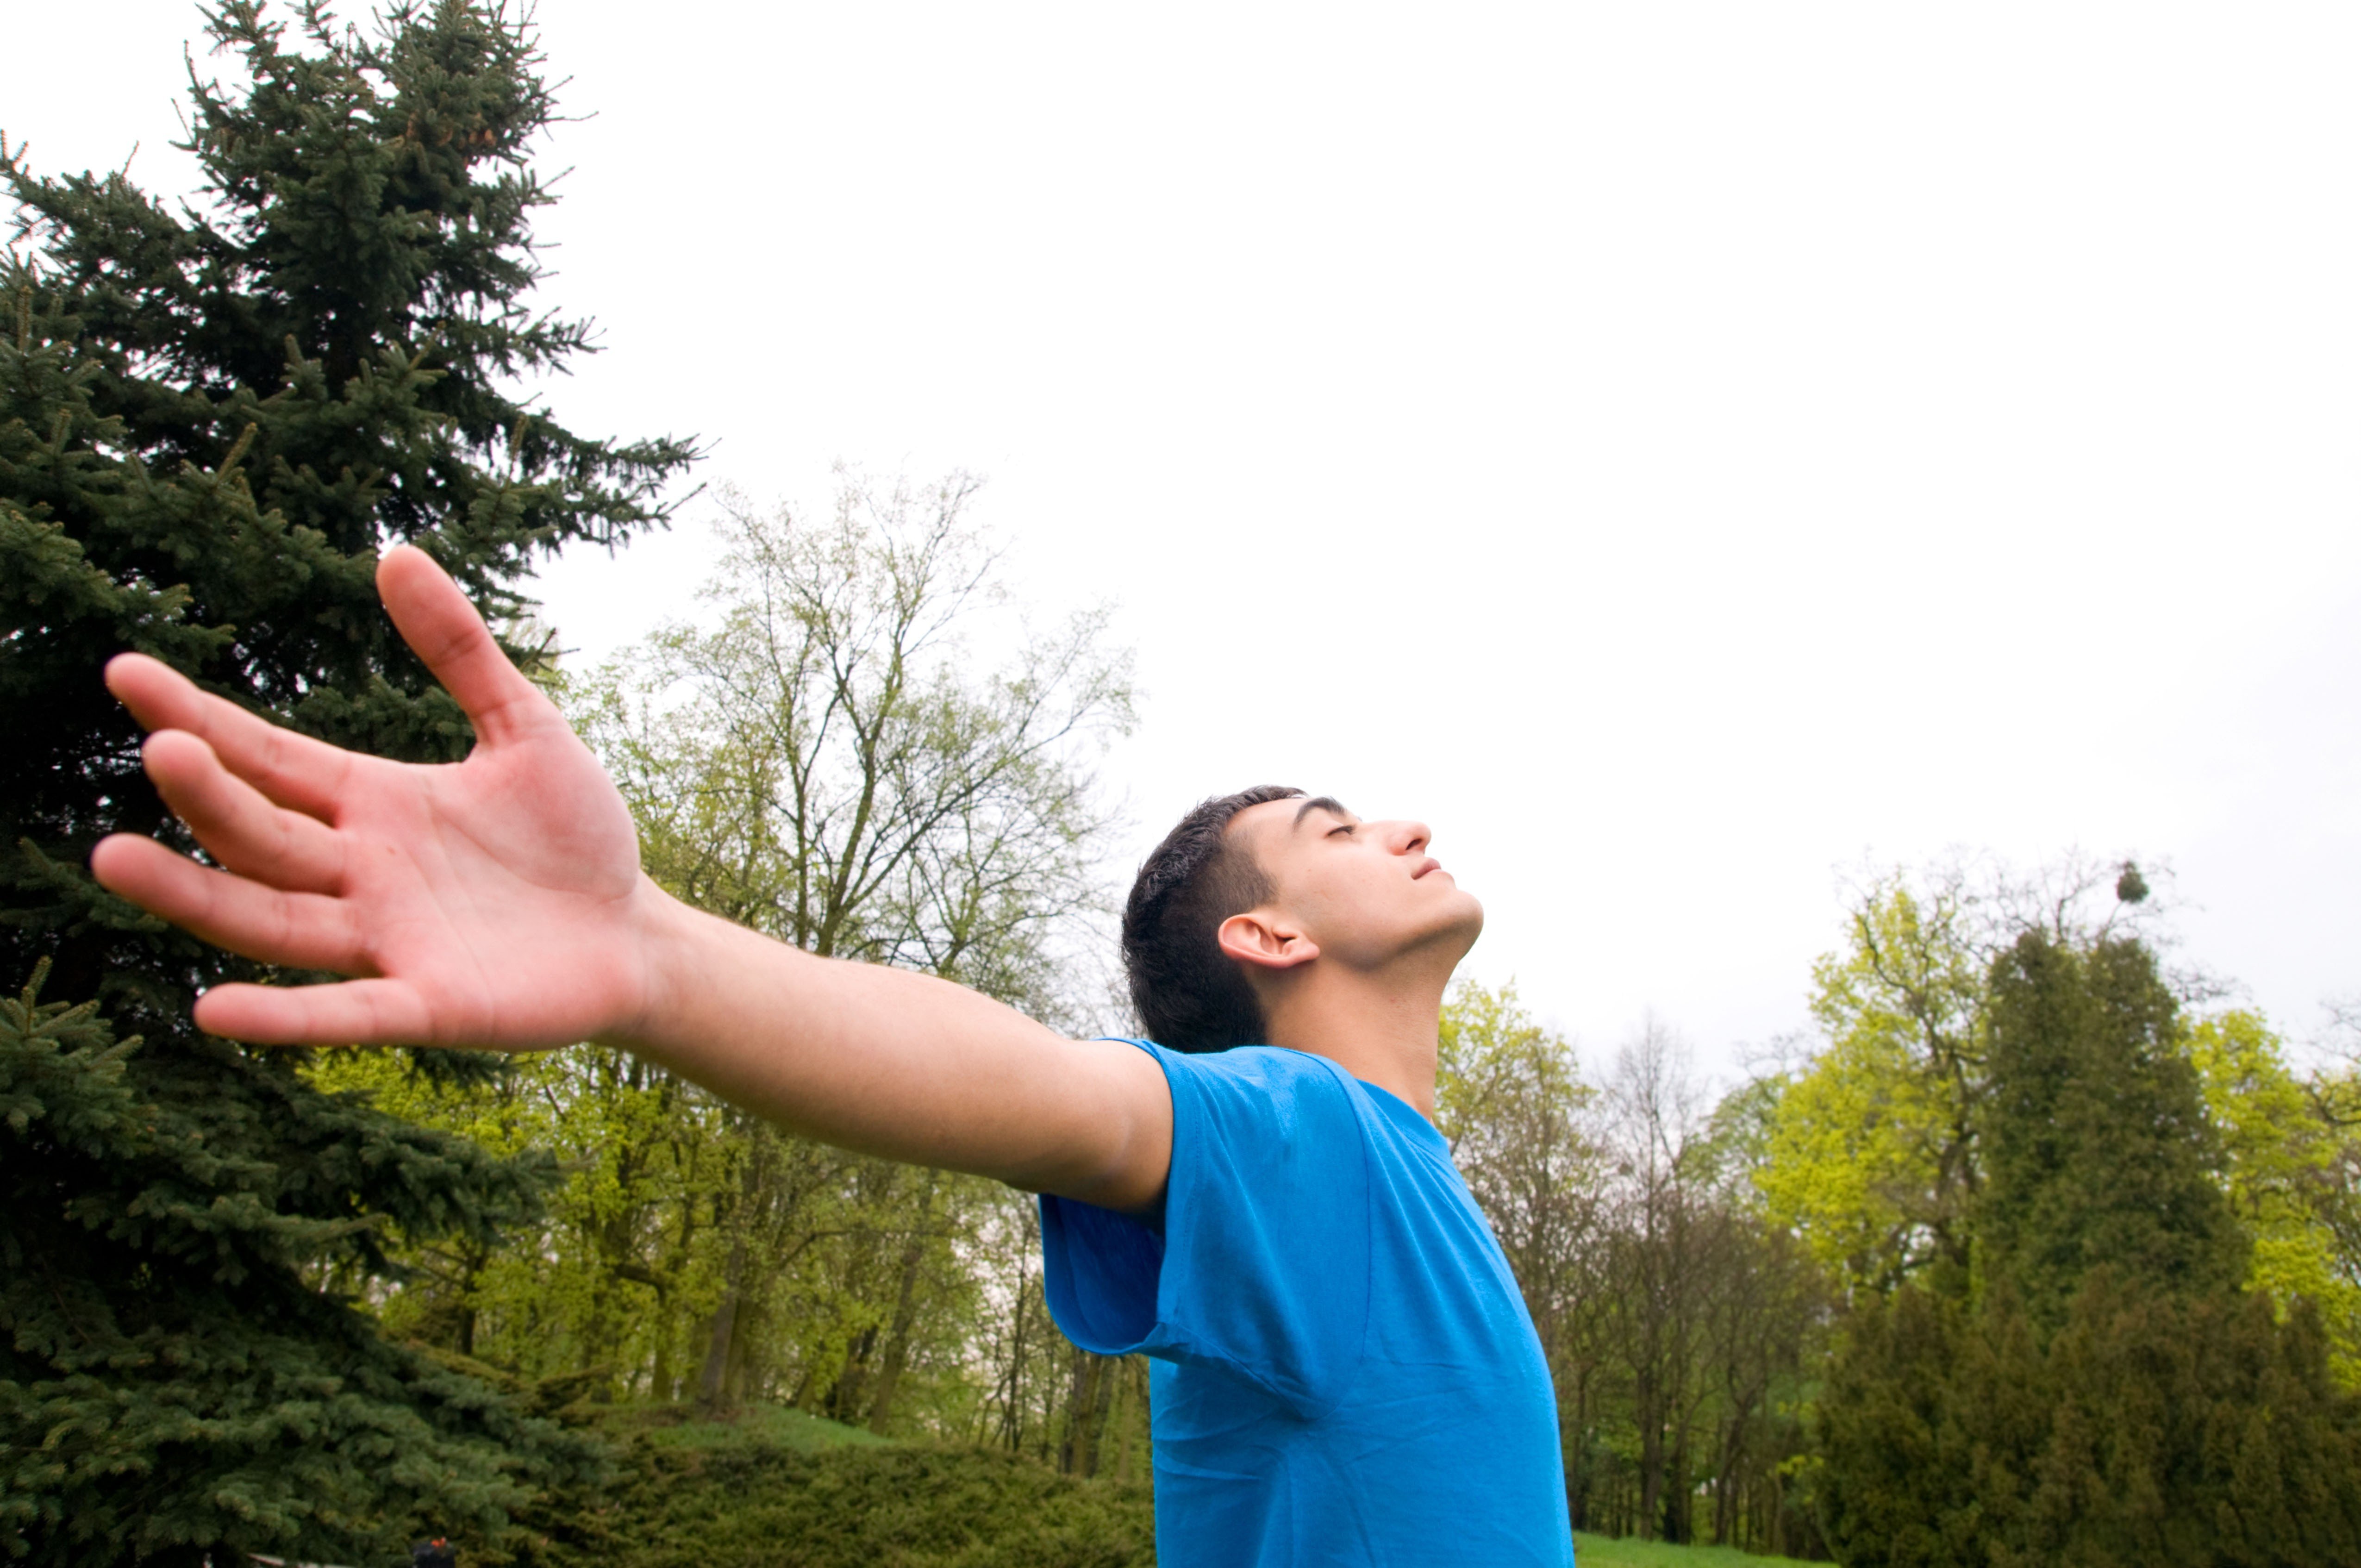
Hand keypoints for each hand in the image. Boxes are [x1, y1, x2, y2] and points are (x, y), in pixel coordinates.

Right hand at [92, 546, 658, 1048]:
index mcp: (373, 803)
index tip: (126, 672)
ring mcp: (387, 940)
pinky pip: (344, 1012)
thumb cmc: (576, 835)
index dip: (200, 718)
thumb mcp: (526, 727)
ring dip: (196, 897)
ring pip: (271, 920)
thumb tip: (397, 553)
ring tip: (116, 860)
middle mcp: (360, 873)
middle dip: (207, 795)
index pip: (268, 757)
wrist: (635, 932)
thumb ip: (461, 650)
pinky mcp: (430, 1004)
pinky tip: (212, 1012)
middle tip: (161, 749)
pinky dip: (284, 1016)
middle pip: (260, 834)